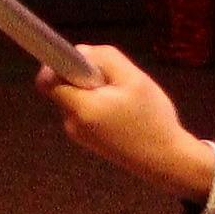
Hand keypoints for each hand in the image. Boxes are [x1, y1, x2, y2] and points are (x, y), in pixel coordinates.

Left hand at [41, 44, 214, 203]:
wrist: (167, 161)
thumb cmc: (152, 119)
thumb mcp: (134, 79)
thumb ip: (105, 59)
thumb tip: (81, 52)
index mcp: (80, 108)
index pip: (47, 82)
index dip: (57, 66)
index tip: (80, 61)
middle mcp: (72, 123)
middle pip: (63, 89)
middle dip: (83, 78)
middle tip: (113, 82)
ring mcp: (79, 135)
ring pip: (76, 100)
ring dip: (94, 92)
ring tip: (124, 99)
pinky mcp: (89, 141)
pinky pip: (85, 113)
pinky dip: (98, 106)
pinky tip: (123, 113)